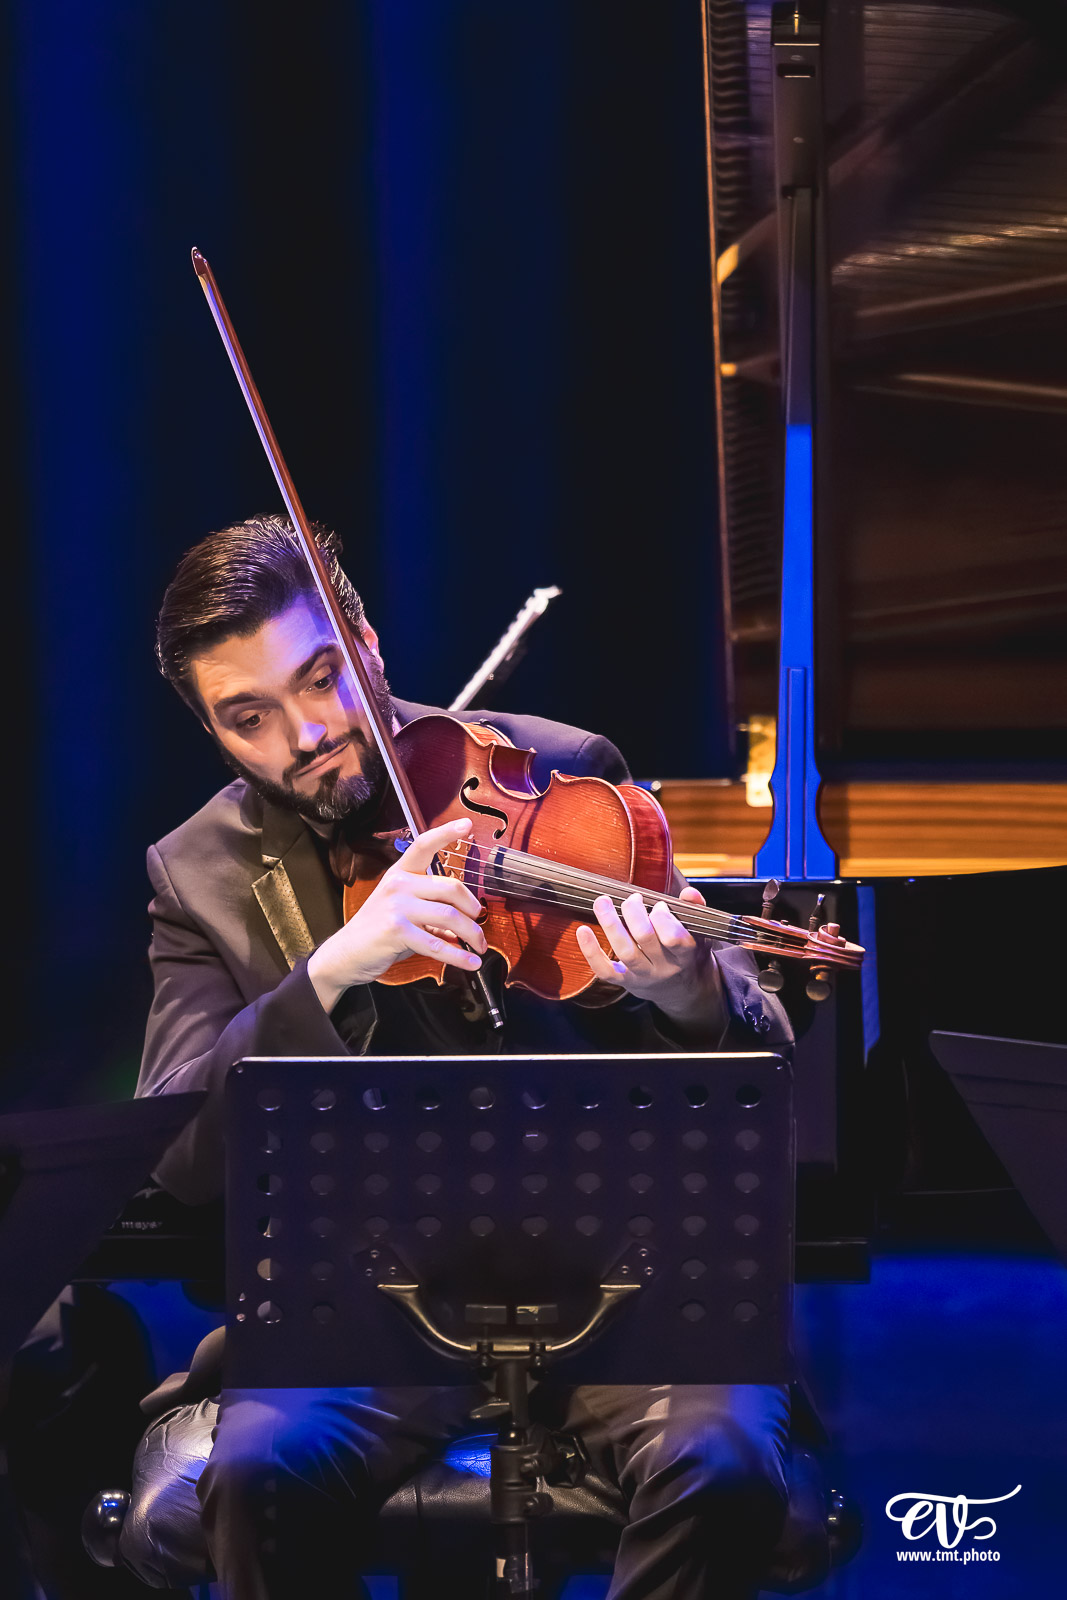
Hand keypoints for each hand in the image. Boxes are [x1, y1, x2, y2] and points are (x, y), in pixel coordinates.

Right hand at [308, 818, 486, 1011]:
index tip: (466, 824)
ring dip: (471, 934)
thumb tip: (466, 921)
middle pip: (451, 887)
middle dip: (473, 908)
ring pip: (449, 916)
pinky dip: (458, 956)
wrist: (346, 954)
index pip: (424, 845)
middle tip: (479, 922)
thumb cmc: (378, 930)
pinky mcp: (396, 930)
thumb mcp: (404, 911)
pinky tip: (470, 963)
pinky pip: (437, 944)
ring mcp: (397, 906)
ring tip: (479, 946)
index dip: (446, 833)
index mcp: (401, 873)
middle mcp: (399, 884)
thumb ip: (432, 909)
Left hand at [574, 886, 724, 1037]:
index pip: (674, 938)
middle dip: (634, 913)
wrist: (682, 988)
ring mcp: (643, 975)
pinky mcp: (625, 981)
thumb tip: (689, 892)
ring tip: (602, 902)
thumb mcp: (700, 931)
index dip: (663, 917)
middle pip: (645, 939)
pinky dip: (591, 951)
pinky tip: (582, 930)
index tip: (659, 905)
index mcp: (685, 954)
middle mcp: (663, 967)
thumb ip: (695, 908)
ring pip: (625, 951)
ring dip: (611, 924)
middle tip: (633, 899)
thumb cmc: (689, 952)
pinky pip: (605, 970)